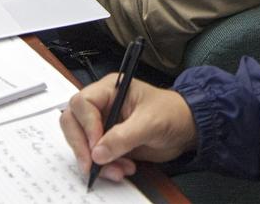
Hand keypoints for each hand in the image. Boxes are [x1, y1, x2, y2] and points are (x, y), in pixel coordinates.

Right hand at [60, 76, 197, 182]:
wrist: (186, 129)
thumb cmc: (172, 113)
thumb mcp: (150, 122)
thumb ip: (123, 136)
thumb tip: (98, 153)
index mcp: (110, 89)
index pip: (83, 103)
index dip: (86, 125)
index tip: (96, 145)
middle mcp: (102, 105)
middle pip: (73, 122)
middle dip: (82, 146)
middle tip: (93, 166)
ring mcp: (103, 124)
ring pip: (81, 143)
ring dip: (95, 161)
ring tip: (118, 170)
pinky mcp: (107, 142)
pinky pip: (94, 156)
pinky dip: (104, 167)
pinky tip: (121, 170)